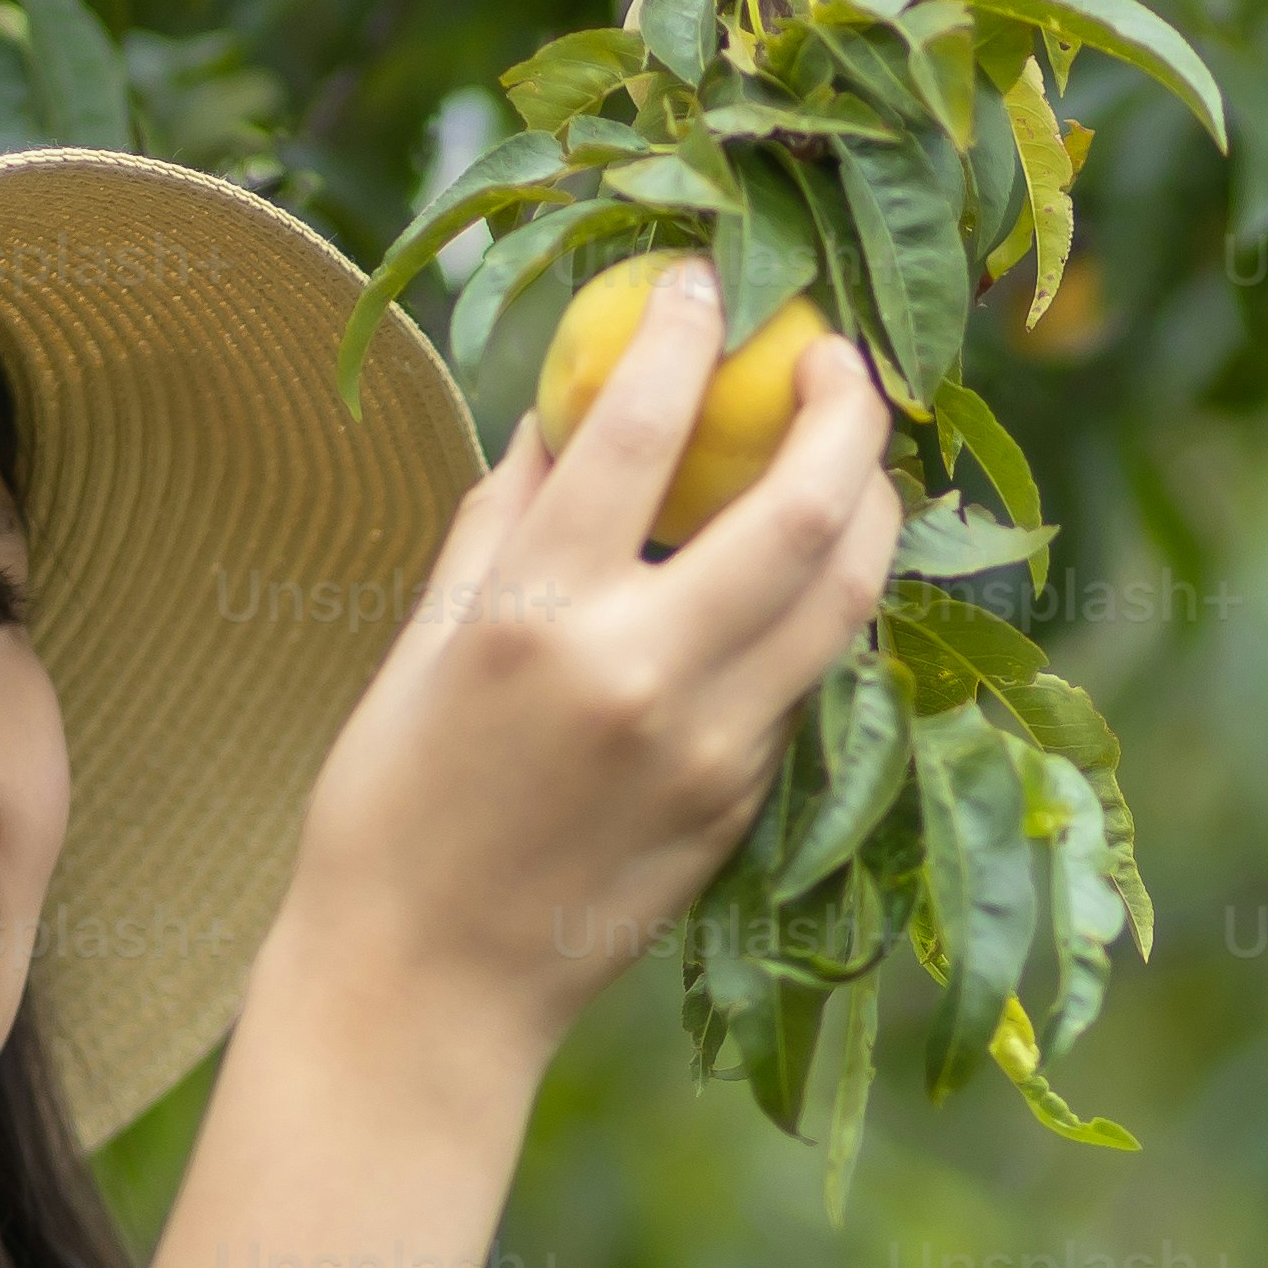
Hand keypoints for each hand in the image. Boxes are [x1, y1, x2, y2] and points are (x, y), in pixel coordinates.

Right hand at [266, 262, 898, 1086]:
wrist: (424, 985)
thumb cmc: (395, 800)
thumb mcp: (427, 634)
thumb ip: (510, 514)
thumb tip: (573, 404)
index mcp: (535, 616)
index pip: (640, 429)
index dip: (688, 332)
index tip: (703, 283)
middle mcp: (641, 674)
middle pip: (808, 508)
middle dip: (847, 407)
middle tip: (840, 355)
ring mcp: (712, 747)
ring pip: (846, 596)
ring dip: (872, 504)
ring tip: (854, 452)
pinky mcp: (746, 801)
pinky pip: (809, 674)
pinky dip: (824, 602)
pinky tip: (810, 565)